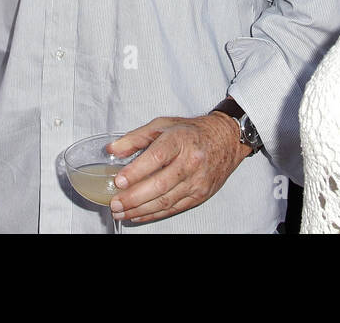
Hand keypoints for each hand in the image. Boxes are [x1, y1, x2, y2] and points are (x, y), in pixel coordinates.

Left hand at [107, 113, 249, 224]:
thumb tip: (113, 150)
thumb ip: (135, 138)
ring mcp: (197, 181)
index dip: (136, 172)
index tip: (118, 181)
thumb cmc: (192, 131)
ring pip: (165, 201)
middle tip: (115, 203)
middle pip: (160, 184)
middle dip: (134, 197)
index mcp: (180, 140)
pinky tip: (138, 215)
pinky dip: (153, 214)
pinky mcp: (200, 195)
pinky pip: (173, 208)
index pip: (156, 158)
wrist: (226, 139)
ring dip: (140, 210)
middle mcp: (190, 161)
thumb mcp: (162, 125)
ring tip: (121, 212)